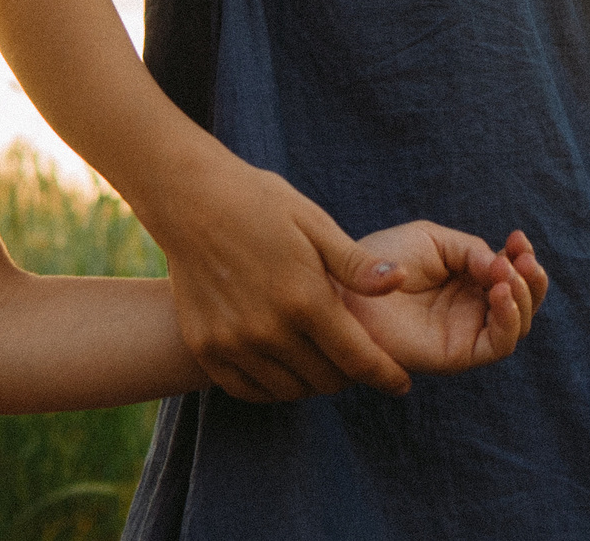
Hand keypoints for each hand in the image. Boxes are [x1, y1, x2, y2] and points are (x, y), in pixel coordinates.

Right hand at [155, 160, 415, 402]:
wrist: (189, 199)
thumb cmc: (260, 203)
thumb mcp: (315, 223)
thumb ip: (356, 264)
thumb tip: (401, 282)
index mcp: (305, 299)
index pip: (359, 359)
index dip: (386, 376)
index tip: (400, 384)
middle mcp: (268, 330)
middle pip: (327, 380)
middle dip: (350, 374)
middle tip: (354, 356)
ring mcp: (233, 343)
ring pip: (290, 391)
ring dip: (312, 382)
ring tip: (320, 358)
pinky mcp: (206, 347)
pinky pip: (248, 390)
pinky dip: (272, 386)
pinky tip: (282, 365)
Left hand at [335, 225, 547, 375]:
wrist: (346, 288)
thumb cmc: (382, 260)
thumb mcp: (434, 240)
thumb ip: (472, 251)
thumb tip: (503, 269)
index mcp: (467, 279)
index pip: (509, 273)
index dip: (521, 257)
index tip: (518, 238)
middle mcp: (470, 307)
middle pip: (521, 301)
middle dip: (532, 280)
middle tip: (526, 260)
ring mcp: (465, 331)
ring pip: (516, 325)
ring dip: (523, 298)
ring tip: (508, 276)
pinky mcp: (457, 355)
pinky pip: (496, 345)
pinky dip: (508, 320)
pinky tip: (500, 294)